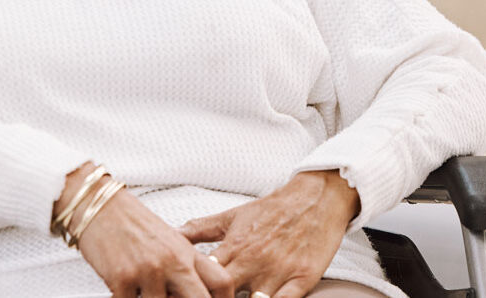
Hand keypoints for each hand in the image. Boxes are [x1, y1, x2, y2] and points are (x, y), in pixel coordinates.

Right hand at [57, 166, 232, 297]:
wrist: (97, 205)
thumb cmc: (130, 222)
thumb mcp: (168, 240)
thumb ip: (184, 266)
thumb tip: (192, 291)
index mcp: (186, 252)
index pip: (222, 283)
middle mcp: (171, 262)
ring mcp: (147, 271)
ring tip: (143, 290)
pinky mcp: (121, 278)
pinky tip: (124, 290)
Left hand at [178, 171, 359, 297]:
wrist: (314, 198)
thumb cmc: (271, 209)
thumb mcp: (231, 216)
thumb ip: (199, 229)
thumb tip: (171, 234)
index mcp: (233, 247)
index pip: (203, 276)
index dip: (193, 287)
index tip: (187, 290)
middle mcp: (252, 262)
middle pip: (223, 293)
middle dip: (214, 297)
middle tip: (207, 296)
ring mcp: (277, 273)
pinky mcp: (302, 280)